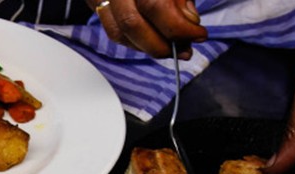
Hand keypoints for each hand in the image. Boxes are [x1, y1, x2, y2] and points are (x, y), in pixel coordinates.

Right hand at [89, 0, 207, 58]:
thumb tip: (189, 20)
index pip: (154, 5)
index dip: (178, 27)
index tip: (198, 33)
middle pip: (131, 23)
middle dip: (162, 44)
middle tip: (185, 48)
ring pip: (119, 32)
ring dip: (149, 47)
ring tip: (172, 47)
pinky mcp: (96, 1)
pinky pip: (112, 30)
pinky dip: (135, 42)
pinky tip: (153, 40)